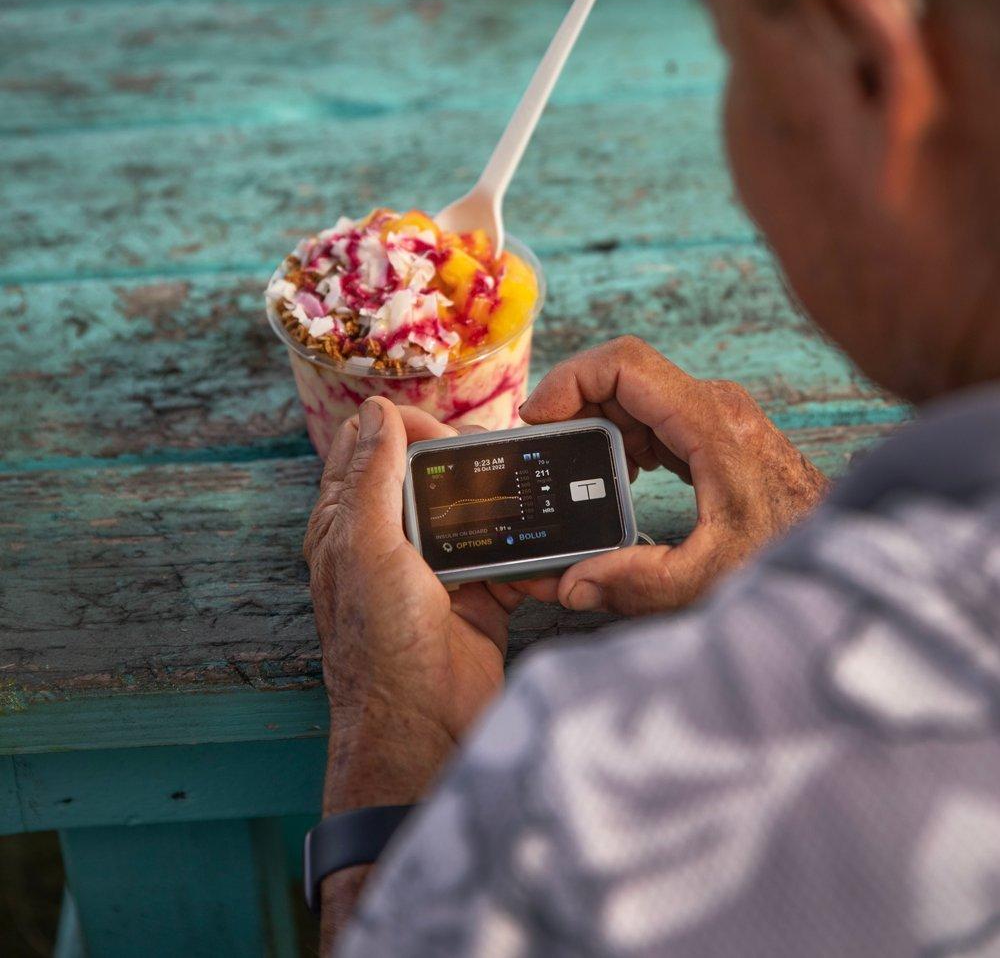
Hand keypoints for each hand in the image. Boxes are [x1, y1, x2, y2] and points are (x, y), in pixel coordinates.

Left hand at [303, 398, 522, 812]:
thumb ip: (372, 474)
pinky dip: (531, 551)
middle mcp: (389, 542)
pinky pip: (510, 556)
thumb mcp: (366, 545)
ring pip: (474, 511)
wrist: (424, 731)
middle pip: (429, 474)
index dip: (403, 428)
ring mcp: (436, 570)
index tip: (441, 433)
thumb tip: (376, 408)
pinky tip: (545, 546)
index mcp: (348, 524)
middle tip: (493, 459)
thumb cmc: (380, 645)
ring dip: (503, 502)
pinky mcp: (479, 596)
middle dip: (464, 460)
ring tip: (529, 492)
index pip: (369, 449)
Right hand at [518, 337, 829, 614]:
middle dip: (574, 409)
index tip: (539, 419)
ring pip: (633, 393)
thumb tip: (572, 584)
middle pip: (621, 375)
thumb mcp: (711, 578)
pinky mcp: (712, 429)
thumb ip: (639, 583)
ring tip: (577, 475)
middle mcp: (712, 404)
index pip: (625, 363)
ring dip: (596, 425)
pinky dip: (622, 436)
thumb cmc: (789, 553)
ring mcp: (713, 412)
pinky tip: (617, 478)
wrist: (845, 545)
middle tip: (548, 457)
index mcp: (710, 423)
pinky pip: (652, 414)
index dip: (571, 379)